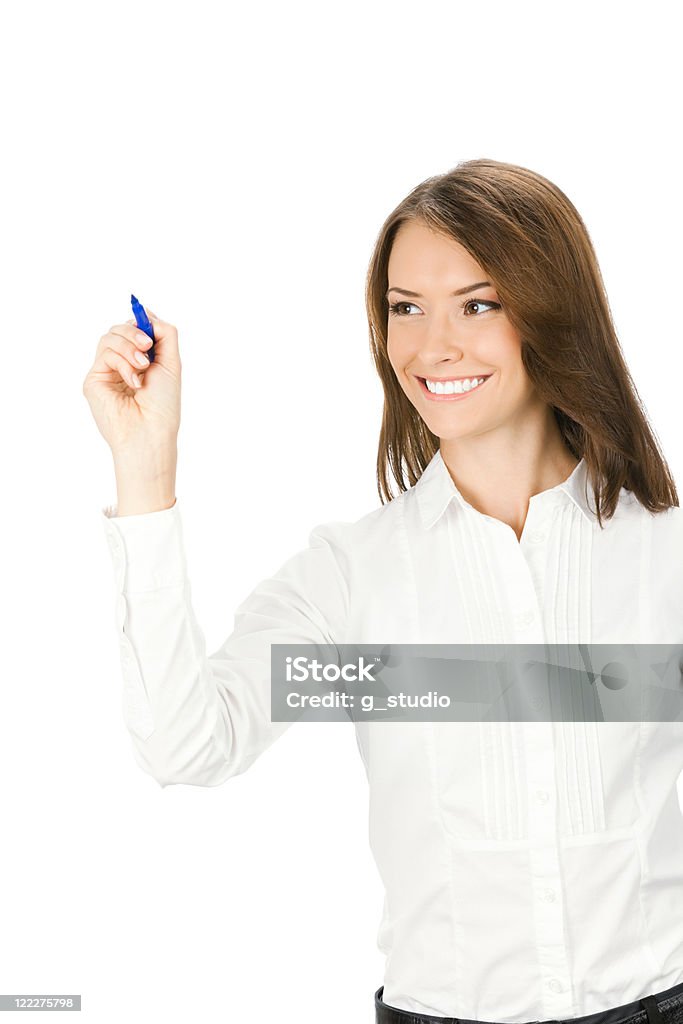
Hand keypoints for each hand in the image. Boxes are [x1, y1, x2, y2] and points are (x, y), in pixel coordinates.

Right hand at [82, 308, 181, 458]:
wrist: (151, 432)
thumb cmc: (163, 405)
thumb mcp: (171, 363)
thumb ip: (164, 334)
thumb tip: (146, 312)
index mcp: (141, 362)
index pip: (134, 331)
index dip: (140, 323)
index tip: (150, 329)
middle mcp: (122, 366)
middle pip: (119, 329)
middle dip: (135, 332)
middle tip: (147, 347)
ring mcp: (106, 372)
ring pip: (109, 337)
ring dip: (129, 347)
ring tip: (142, 367)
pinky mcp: (94, 380)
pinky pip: (105, 353)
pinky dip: (122, 362)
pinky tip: (133, 381)